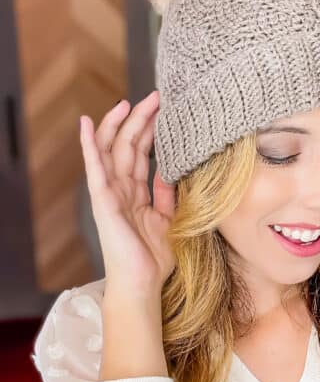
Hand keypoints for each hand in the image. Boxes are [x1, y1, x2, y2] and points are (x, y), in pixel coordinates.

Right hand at [79, 90, 175, 294]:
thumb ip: (167, 195)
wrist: (143, 284)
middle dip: (141, 120)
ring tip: (132, 101)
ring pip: (113, 150)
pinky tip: (86, 123)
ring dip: (121, 124)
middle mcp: (121, 190)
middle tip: (157, 97)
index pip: (141, 155)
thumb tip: (171, 171)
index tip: (166, 111)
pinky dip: (89, 144)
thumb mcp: (170, 219)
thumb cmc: (155, 259)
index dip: (152, 132)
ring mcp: (110, 194)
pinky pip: (95, 167)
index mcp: (136, 194)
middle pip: (128, 146)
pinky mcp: (103, 200)